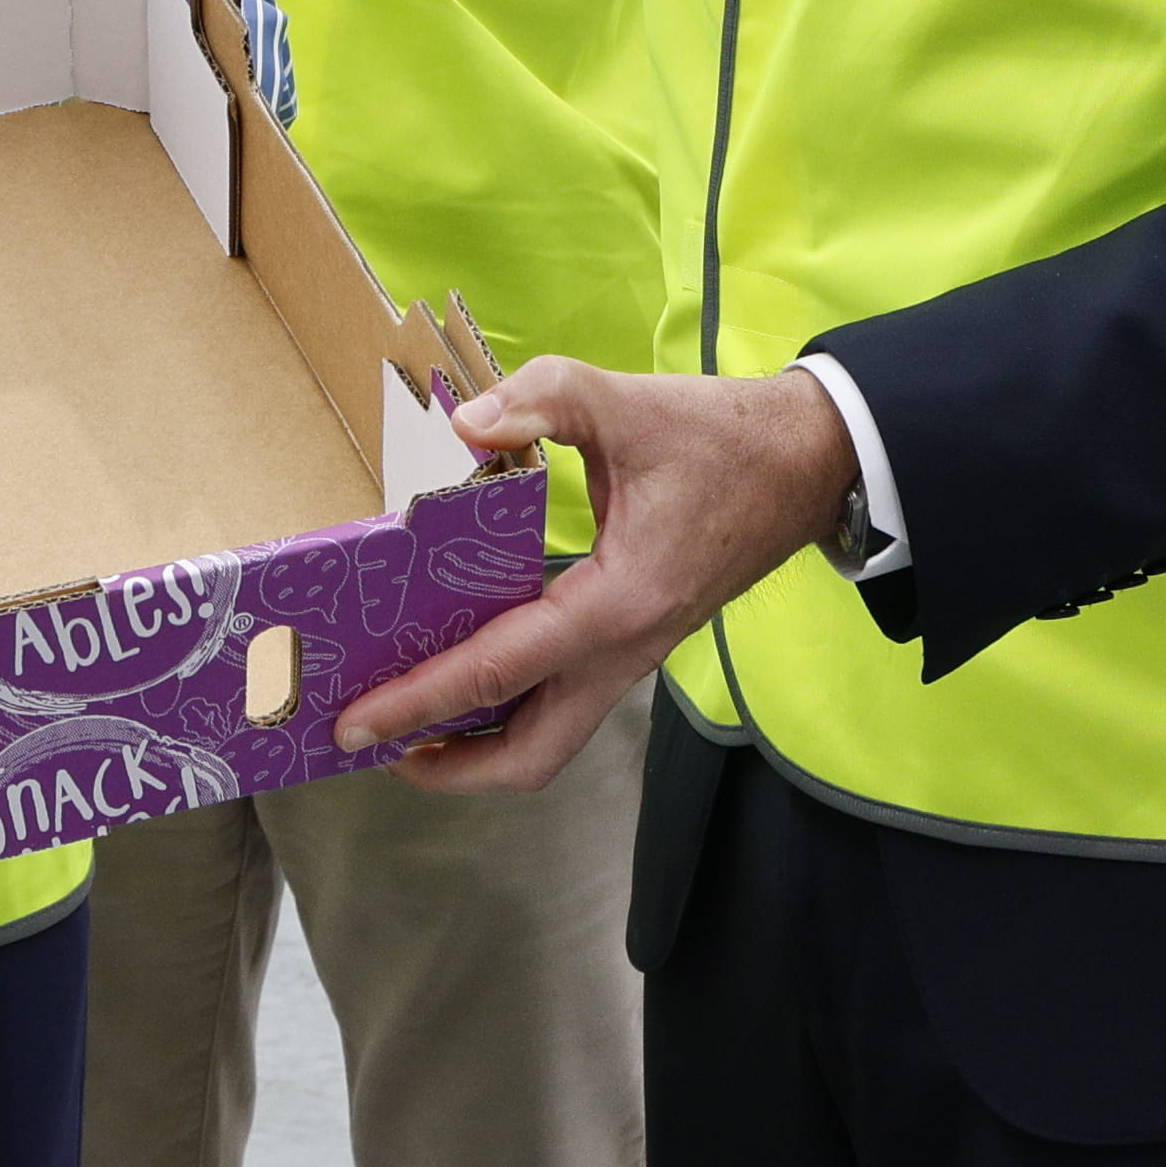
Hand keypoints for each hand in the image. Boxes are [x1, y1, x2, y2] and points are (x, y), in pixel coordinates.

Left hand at [328, 357, 866, 793]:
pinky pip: (562, 700)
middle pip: (531, 755)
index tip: (355, 721)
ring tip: (405, 725)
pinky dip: (507, 707)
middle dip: (447, 766)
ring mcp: (634, 654)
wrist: (811, 464)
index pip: (499, 672)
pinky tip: (463, 674)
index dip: (419, 700)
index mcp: (618, 603)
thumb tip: (464, 425)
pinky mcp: (636, 642)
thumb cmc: (726, 439)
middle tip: (371, 744)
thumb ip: (545, 400)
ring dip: (476, 746)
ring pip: (550, 739)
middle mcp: (626, 649)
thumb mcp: (631, 403)